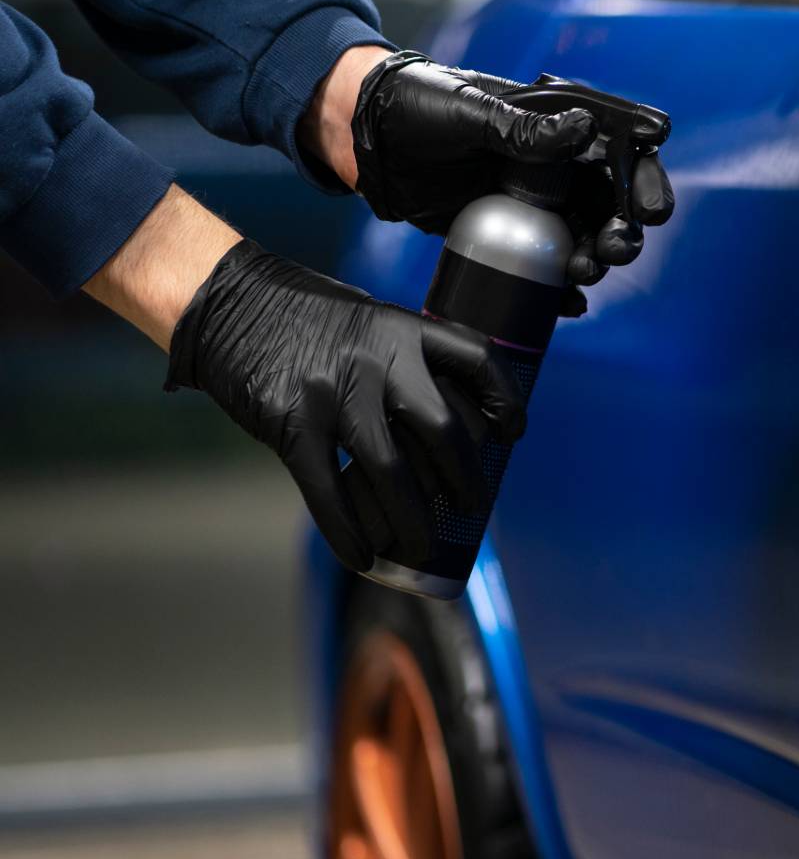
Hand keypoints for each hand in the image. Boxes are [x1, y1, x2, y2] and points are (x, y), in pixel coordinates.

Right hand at [164, 240, 525, 571]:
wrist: (227, 301)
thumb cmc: (302, 313)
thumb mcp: (365, 317)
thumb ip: (401, 358)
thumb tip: (437, 418)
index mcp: (400, 328)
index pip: (476, 360)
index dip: (505, 399)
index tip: (512, 432)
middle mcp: (375, 359)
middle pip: (443, 430)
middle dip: (466, 479)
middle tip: (472, 507)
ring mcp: (333, 393)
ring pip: (391, 473)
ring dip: (413, 521)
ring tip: (422, 545)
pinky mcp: (292, 425)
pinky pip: (329, 493)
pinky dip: (348, 534)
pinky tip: (362, 557)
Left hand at [349, 53, 673, 312]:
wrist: (369, 141)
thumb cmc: (418, 105)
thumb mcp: (469, 113)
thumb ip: (522, 128)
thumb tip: (584, 131)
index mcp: (554, 121)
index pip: (617, 146)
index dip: (644, 176)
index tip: (652, 208)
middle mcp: (552, 163)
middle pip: (608, 201)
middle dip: (621, 229)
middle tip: (614, 251)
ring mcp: (529, 200)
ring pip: (580, 237)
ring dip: (592, 260)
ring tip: (583, 274)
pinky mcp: (504, 233)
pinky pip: (542, 265)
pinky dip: (558, 290)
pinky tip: (567, 305)